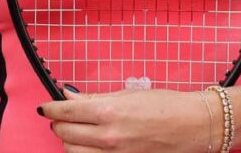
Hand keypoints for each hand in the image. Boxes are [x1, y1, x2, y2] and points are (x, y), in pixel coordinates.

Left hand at [41, 87, 214, 152]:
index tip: (46, 108)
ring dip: (69, 142)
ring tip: (77, 132)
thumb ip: (94, 97)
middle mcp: (109, 136)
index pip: (66, 112)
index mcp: (108, 112)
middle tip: (62, 118)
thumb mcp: (127, 94)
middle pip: (64, 134)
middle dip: (58, 124)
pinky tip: (90, 146)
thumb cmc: (165, 106)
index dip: (51, 109)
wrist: (195, 126)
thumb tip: (68, 94)